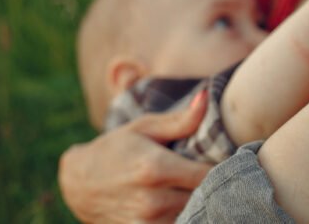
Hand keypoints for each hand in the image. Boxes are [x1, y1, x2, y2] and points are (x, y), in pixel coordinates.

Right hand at [58, 95, 211, 222]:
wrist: (78, 183)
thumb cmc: (115, 148)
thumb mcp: (145, 128)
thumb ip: (180, 120)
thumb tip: (206, 97)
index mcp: (156, 168)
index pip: (209, 175)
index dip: (224, 168)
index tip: (230, 160)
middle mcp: (153, 200)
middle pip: (205, 197)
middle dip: (215, 185)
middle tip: (220, 172)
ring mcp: (148, 222)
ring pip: (194, 214)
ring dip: (200, 201)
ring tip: (199, 185)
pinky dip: (185, 214)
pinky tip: (184, 200)